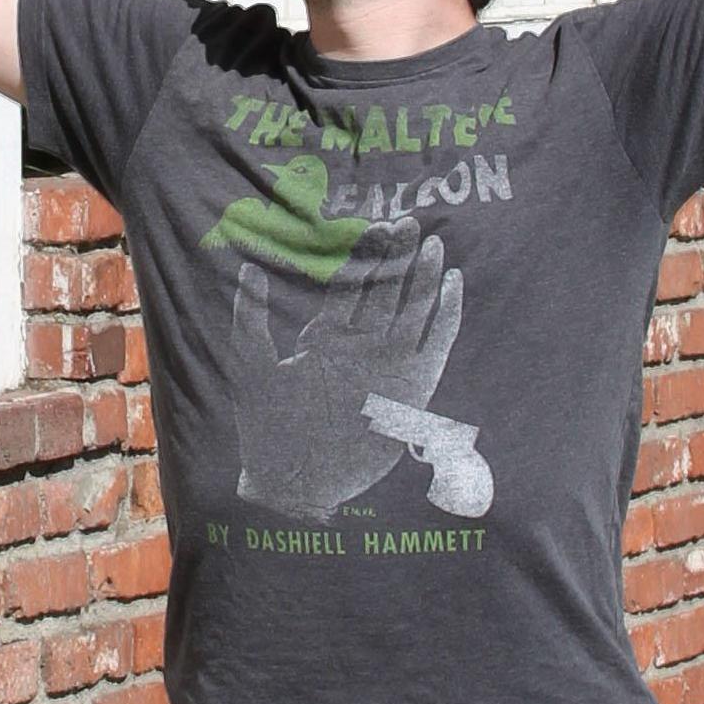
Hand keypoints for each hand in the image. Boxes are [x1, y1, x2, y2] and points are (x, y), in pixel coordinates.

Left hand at [226, 239, 464, 523]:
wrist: (294, 481)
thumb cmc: (267, 428)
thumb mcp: (250, 367)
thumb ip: (249, 317)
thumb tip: (250, 267)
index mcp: (326, 336)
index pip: (351, 284)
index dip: (363, 254)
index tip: (374, 223)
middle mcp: (361, 345)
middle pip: (385, 290)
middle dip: (397, 257)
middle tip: (408, 222)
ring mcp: (389, 364)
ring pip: (413, 310)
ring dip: (424, 277)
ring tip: (434, 244)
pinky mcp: (413, 386)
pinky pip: (436, 342)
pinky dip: (448, 314)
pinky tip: (454, 283)